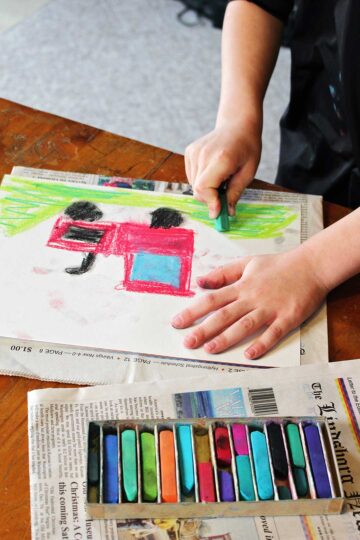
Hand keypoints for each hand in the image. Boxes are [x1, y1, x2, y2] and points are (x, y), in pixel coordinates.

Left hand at [171, 249, 328, 358]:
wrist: (311, 266)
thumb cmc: (278, 265)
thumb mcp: (248, 262)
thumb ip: (223, 273)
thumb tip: (200, 281)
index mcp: (242, 286)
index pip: (212, 300)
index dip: (193, 311)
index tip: (177, 322)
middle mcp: (253, 298)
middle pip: (224, 315)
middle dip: (203, 329)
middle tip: (187, 343)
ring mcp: (270, 309)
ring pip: (244, 325)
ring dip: (226, 338)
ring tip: (210, 349)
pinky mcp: (287, 318)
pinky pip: (273, 333)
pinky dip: (262, 344)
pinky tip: (250, 355)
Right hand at [185, 120, 260, 217]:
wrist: (238, 124)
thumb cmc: (247, 147)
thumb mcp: (248, 172)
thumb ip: (235, 193)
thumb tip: (226, 212)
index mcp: (221, 158)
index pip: (204, 188)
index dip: (210, 202)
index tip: (218, 213)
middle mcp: (203, 154)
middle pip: (197, 189)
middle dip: (210, 199)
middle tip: (224, 198)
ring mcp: (194, 152)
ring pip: (193, 185)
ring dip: (206, 190)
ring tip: (221, 179)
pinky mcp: (189, 152)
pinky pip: (192, 176)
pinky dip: (201, 181)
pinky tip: (214, 171)